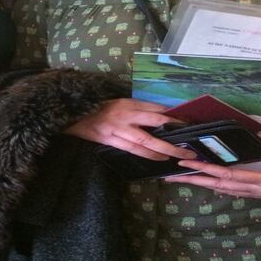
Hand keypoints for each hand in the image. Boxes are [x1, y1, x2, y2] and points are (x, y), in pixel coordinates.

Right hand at [65, 98, 195, 160]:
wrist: (71, 113)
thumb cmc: (96, 106)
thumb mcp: (117, 101)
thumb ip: (135, 108)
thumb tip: (159, 115)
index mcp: (127, 102)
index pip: (155, 108)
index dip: (172, 116)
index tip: (188, 123)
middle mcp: (124, 114)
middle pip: (154, 124)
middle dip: (173, 134)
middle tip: (189, 146)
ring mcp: (116, 129)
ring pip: (144, 142)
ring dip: (163, 150)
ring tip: (178, 156)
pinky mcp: (108, 140)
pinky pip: (131, 149)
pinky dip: (146, 155)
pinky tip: (158, 159)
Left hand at [170, 134, 260, 202]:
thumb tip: (256, 133)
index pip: (231, 177)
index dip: (207, 170)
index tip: (187, 163)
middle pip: (222, 187)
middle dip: (195, 180)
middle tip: (171, 174)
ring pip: (227, 190)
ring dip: (204, 183)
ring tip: (182, 178)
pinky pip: (238, 190)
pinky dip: (220, 185)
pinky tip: (209, 182)